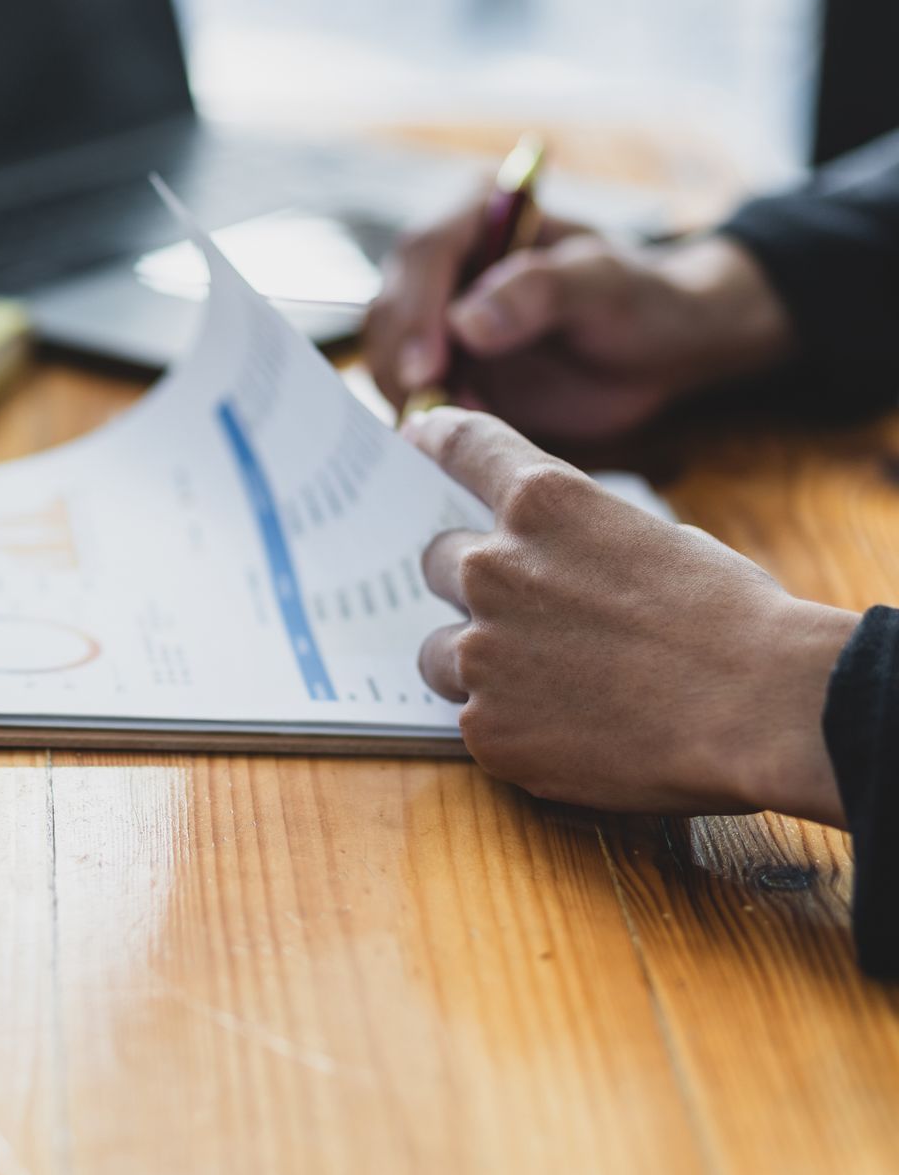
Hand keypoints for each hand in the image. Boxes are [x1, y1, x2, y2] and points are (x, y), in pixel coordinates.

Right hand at [363, 196, 796, 441]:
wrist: (656, 350)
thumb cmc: (641, 303)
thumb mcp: (605, 288)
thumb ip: (541, 293)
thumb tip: (466, 323)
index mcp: (478, 214)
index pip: (423, 254)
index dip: (415, 313)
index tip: (426, 370)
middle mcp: (444, 261)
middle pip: (389, 308)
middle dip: (402, 363)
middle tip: (433, 412)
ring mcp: (434, 315)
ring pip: (387, 355)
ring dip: (409, 395)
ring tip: (461, 424)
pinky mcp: (437, 363)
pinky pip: (406, 391)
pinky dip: (422, 415)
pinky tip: (457, 434)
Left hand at [405, 406, 853, 825]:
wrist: (759, 708)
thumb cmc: (733, 619)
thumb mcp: (658, 538)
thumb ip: (580, 540)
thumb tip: (557, 560)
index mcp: (542, 503)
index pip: (463, 448)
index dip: (434, 441)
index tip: (415, 441)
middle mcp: (493, 568)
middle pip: (438, 563)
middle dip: (473, 585)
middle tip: (526, 614)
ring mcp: (481, 651)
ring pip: (439, 650)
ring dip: (476, 659)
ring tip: (547, 683)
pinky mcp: (486, 726)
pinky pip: (474, 718)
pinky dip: (510, 725)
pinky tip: (569, 733)